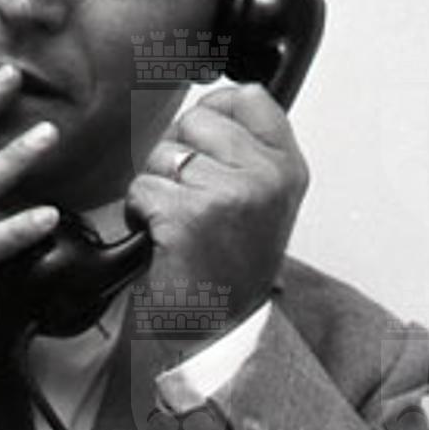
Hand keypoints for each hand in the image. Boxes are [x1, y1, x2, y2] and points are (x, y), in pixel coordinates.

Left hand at [125, 84, 307, 331]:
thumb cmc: (229, 271)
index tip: (203, 144)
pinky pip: (143, 186)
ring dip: (157, 187)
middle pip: (197, 119)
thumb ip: (245, 151)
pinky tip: (162, 239)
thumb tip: (210, 105)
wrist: (215, 331)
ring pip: (164, 154)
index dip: (214, 111)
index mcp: (288, 169)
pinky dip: (140, 212)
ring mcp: (231, 194)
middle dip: (178, 155)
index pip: (249, 97)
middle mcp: (267, 177)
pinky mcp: (191, 215)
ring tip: (178, 223)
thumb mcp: (260, 203)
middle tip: (191, 200)